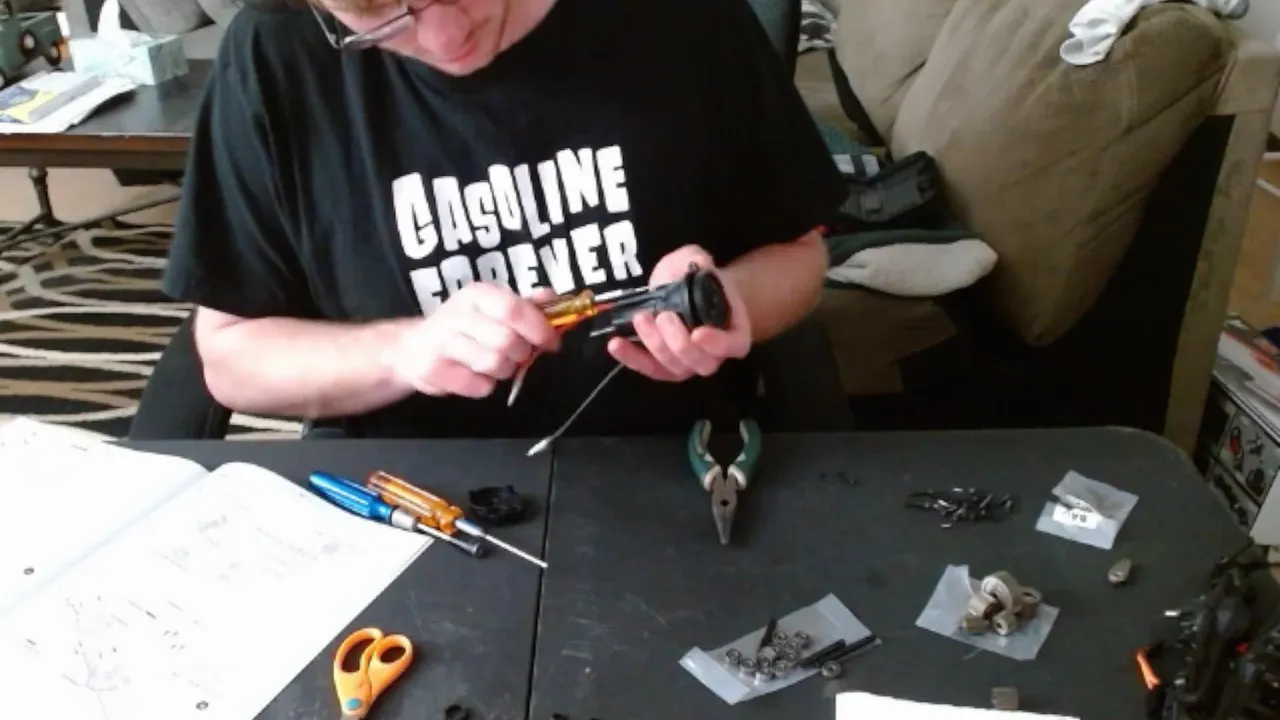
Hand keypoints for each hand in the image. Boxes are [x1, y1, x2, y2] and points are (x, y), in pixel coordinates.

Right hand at [389, 284, 559, 397]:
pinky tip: (473, 374)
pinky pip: (478, 386)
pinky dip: (484, 385)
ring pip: (494, 364)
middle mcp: (456, 314)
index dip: (538, 328)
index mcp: (476, 294)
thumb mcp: (491, 308)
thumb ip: (524, 305)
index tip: (552, 342)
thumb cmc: (461, 327)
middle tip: (518, 354)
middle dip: (521, 353)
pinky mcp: (432, 369)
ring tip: (494, 363)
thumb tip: (552, 297)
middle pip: (507, 340)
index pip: (513, 309)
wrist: (411, 347)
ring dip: (504, 370)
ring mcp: (441, 342)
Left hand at [607, 245, 751, 381]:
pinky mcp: (663, 367)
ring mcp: (688, 363)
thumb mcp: (696, 260)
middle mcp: (714, 353)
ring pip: (675, 368)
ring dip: (654, 345)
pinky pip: (649, 369)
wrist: (682, 289)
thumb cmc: (696, 278)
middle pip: (701, 362)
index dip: (718, 344)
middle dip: (678, 342)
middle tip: (664, 315)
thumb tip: (698, 264)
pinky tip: (616, 344)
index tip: (698, 332)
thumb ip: (697, 260)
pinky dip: (631, 358)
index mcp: (734, 329)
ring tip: (641, 318)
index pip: (734, 345)